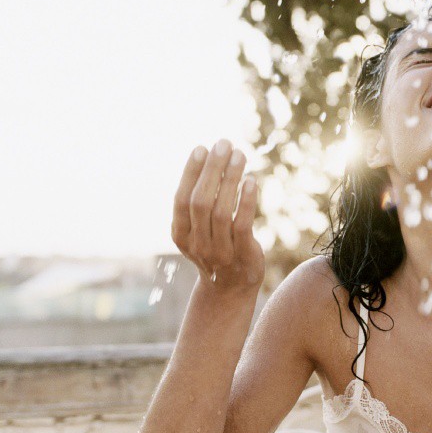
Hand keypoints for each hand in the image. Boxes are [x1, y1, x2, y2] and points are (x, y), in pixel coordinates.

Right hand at [172, 139, 264, 292]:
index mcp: (180, 235)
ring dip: (230, 179)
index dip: (191, 173)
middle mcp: (196, 244)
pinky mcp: (242, 254)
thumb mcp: (199, 229)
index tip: (202, 148)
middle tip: (223, 144)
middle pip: (201, 202)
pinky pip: (243, 224)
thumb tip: (210, 160)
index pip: (182, 200)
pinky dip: (246, 201)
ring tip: (239, 155)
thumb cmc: (216, 248)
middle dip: (212, 170)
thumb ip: (199, 203)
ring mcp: (219, 251)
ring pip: (221, 211)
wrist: (231, 289)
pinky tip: (251, 181)